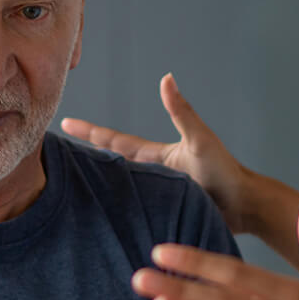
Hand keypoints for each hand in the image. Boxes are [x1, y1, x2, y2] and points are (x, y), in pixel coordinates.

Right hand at [61, 74, 254, 232]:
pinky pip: (132, 212)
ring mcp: (156, 194)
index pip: (115, 142)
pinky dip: (116, 211)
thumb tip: (167, 78)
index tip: (64, 122)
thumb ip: (181, 112)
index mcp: (155, 156)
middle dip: (84, 157)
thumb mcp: (200, 139)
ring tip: (68, 187)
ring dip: (97, 186)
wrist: (244, 206)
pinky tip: (101, 221)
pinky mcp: (162, 214)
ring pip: (119, 189)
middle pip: (111, 163)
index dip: (90, 132)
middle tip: (54, 153)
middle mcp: (152, 174)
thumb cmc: (226, 171)